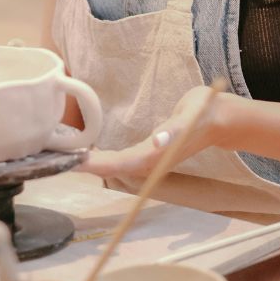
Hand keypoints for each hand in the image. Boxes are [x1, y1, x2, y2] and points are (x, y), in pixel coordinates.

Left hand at [79, 85, 222, 178]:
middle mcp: (151, 160)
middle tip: (58, 159)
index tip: (74, 162)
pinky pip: (123, 159)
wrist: (221, 117)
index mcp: (156, 154)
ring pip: (116, 166)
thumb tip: (157, 141)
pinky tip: (92, 153)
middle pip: (113, 168)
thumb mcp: (189, 117)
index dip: (96, 164)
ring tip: (68, 158)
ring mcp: (151, 158)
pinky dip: (104, 158)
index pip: (120, 163)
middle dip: (87, 166)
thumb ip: (174, 130)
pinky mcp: (151, 151)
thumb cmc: (204, 112)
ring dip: (94, 164)